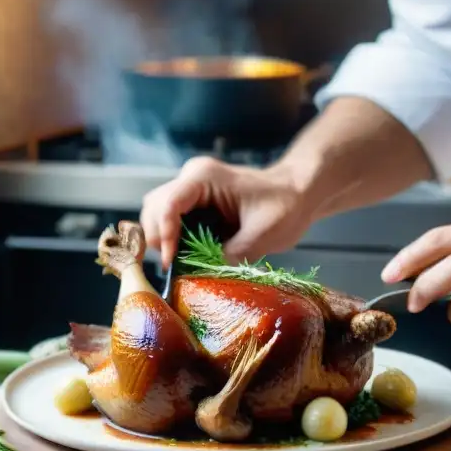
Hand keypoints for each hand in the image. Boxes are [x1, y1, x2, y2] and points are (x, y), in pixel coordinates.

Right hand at [140, 156, 313, 268]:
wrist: (296, 193)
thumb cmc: (285, 205)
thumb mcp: (263, 234)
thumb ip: (230, 254)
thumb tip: (200, 274)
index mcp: (204, 177)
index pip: (168, 204)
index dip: (164, 234)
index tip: (172, 262)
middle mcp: (191, 179)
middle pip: (153, 208)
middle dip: (157, 238)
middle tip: (172, 266)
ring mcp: (191, 190)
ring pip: (156, 214)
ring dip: (162, 240)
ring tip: (179, 262)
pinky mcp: (195, 204)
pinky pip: (171, 221)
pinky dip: (173, 240)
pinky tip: (187, 256)